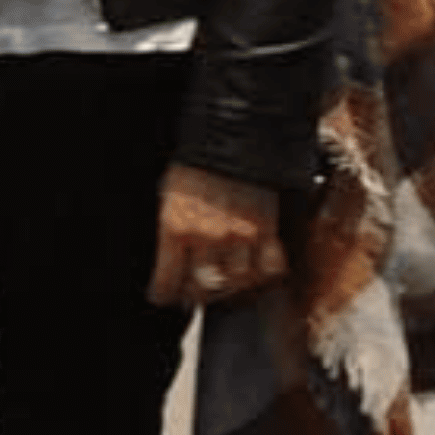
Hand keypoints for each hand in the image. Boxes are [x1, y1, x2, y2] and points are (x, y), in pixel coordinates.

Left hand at [147, 162, 285, 306]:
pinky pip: (270, 268)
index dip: (164, 294)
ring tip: (224, 277)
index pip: (167, 281)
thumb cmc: (194, 167)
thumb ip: (170, 232)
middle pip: (204, 288)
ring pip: (238, 283)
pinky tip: (253, 267)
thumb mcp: (167, 197)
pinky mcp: (266, 229)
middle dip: (197, 294)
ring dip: (231, 285)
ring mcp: (239, 235)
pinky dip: (264, 273)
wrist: (228, 138)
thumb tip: (168, 265)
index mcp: (175, 226)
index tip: (164, 295)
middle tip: (196, 289)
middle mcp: (207, 236)